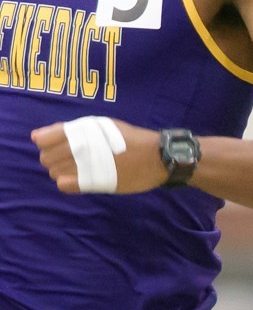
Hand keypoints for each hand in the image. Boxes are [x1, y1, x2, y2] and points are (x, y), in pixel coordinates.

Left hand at [29, 118, 165, 193]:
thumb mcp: (102, 125)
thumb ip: (72, 129)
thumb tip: (39, 136)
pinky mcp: (93, 183)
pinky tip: (80, 180)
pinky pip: (65, 185)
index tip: (58, 145)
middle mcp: (78, 148)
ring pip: (54, 172)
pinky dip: (68, 183)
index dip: (47, 143)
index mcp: (80, 131)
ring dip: (62, 171)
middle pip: (46, 158)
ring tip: (79, 170)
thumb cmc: (131, 139)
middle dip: (54, 159)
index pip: (43, 140)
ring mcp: (84, 166)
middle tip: (71, 159)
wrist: (157, 157)